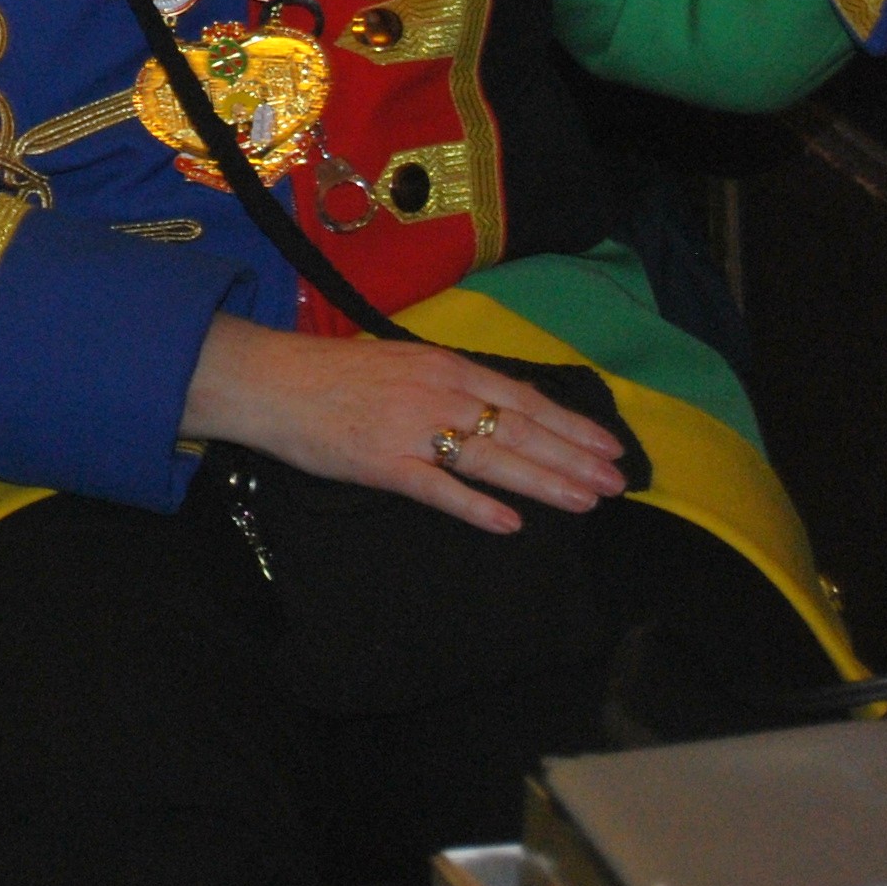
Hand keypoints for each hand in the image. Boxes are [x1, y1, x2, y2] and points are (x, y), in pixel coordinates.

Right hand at [179, 315, 627, 534]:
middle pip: (519, 430)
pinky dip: (476, 506)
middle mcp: (438, 393)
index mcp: (444, 365)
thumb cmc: (333, 372)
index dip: (570, 426)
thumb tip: (499, 409)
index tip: (609, 448)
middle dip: (574, 458)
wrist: (270, 380)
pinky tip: (510, 524)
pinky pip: (438, 489)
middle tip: (617, 485)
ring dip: (544, 482)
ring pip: (492, 459)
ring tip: (586, 502)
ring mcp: (412, 429)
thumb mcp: (400, 361)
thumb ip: (449, 383)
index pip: (522, 398)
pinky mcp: (383, 464)